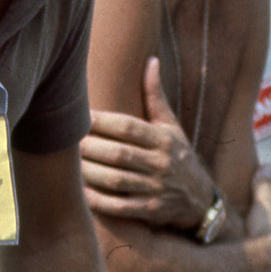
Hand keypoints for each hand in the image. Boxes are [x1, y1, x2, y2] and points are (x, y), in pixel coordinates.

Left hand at [80, 57, 215, 229]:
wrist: (202, 201)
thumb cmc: (178, 156)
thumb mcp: (171, 126)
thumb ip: (155, 96)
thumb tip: (151, 60)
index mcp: (163, 140)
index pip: (129, 127)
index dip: (102, 121)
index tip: (80, 116)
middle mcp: (161, 163)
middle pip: (119, 154)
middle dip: (91, 147)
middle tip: (68, 141)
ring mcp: (156, 189)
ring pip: (117, 180)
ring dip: (90, 172)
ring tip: (71, 163)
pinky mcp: (151, 211)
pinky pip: (121, 207)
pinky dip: (99, 201)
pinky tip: (81, 191)